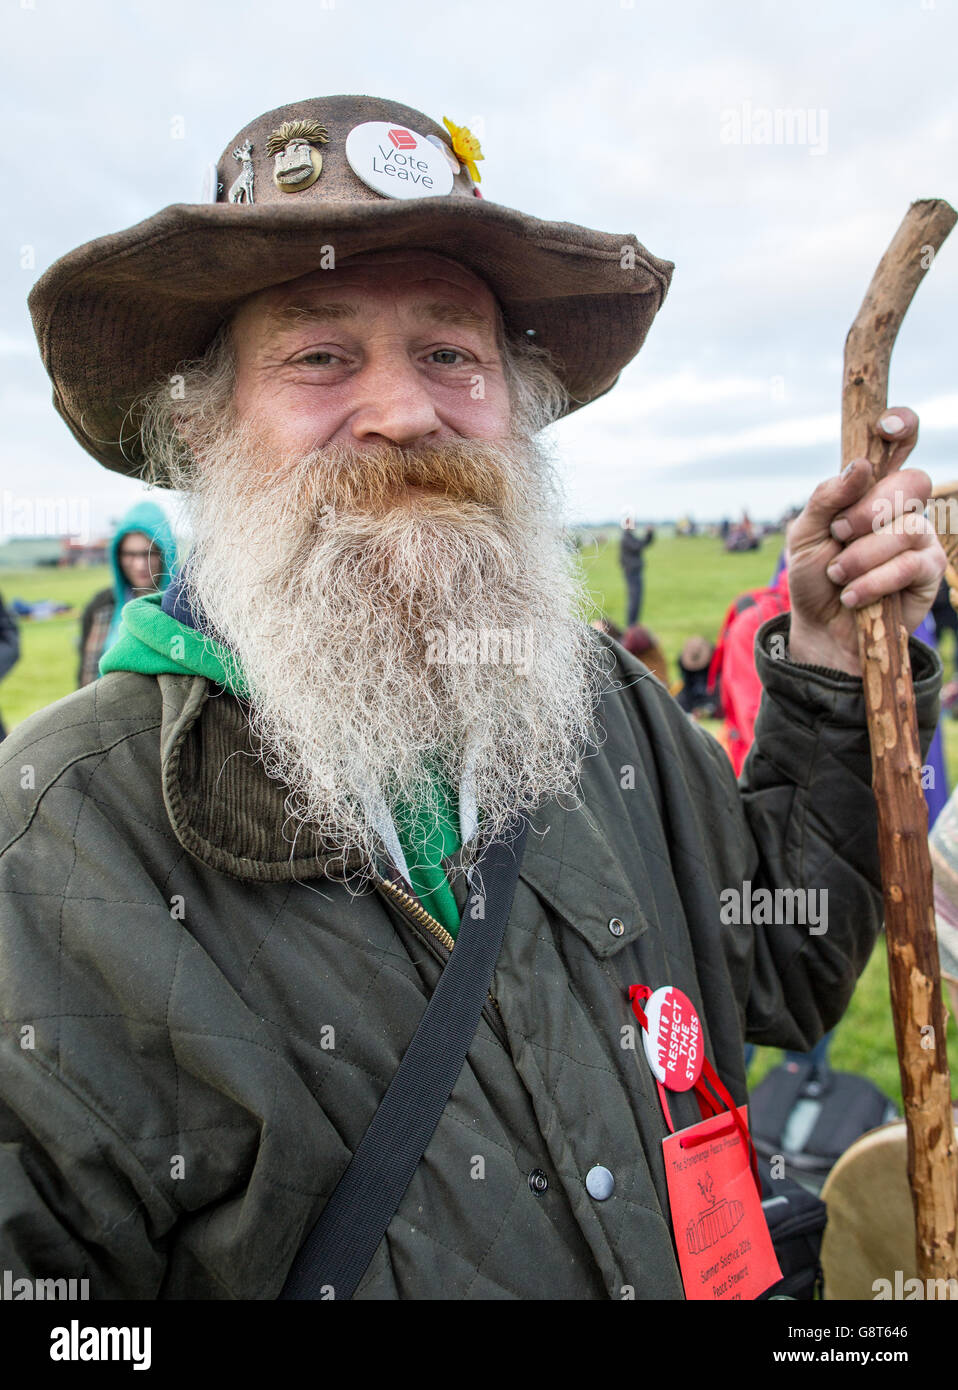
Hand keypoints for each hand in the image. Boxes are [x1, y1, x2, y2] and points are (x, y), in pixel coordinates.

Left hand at [786, 408, 945, 675]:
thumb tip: (860, 466)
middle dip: (870, 510)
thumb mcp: (803, 535)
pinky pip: (911, 564)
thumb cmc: (814, 576)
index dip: (903, 425)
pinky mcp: (929, 570)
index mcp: (870, 488)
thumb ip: (825, 499)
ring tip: (839, 575)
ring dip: (863, 555)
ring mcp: (919, 536)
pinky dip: (875, 581)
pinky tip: (853, 595)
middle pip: (912, 482)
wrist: (822, 628)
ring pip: (907, 527)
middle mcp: (901, 506)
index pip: (900, 442)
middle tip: (840, 534)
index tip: (887, 427)